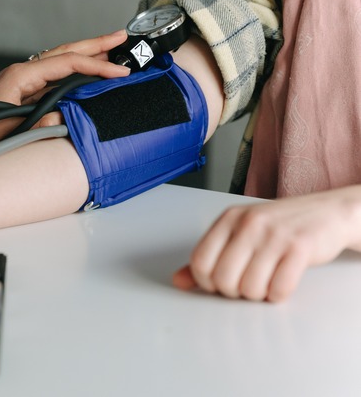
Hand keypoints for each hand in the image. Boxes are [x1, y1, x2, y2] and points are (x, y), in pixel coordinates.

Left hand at [0, 30, 130, 125]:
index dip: (98, 66)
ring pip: (59, 63)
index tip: (121, 71)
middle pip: (65, 52)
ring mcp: (18, 83)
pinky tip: (81, 77)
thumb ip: (38, 125)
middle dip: (95, 44)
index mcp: (19, 76)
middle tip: (121, 37)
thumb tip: (64, 118)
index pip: (68, 63)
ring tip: (109, 51)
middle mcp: (20, 74)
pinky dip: (71, 73)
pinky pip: (51, 78)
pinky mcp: (17, 95)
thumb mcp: (7, 131)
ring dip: (84, 56)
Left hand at [174, 186, 360, 301]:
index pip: (200, 261)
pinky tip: (281, 283)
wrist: (327, 212)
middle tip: (246, 284)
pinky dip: (278, 295)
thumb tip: (179, 281)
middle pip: (223, 279)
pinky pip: (279, 289)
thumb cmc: (279, 226)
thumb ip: (209, 257)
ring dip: (257, 295)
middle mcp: (249, 224)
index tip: (219, 283)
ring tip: (265, 281)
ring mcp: (275, 235)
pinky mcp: (300, 248)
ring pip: (249, 288)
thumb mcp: (239, 232)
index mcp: (228, 219)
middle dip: (233, 292)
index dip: (206, 282)